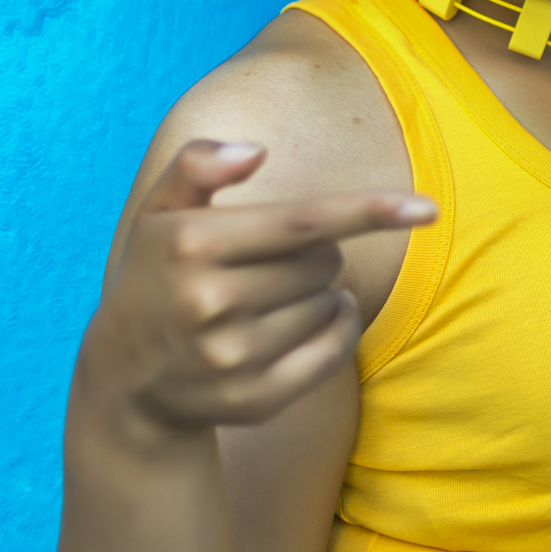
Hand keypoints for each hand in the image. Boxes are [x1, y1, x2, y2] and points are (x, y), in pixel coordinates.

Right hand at [74, 140, 435, 449]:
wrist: (122, 380)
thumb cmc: (157, 277)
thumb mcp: (159, 214)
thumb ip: (197, 166)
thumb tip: (255, 151)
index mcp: (189, 244)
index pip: (303, 220)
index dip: (370, 210)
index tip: (428, 208)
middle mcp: (209, 303)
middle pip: (324, 260)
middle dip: (316, 253)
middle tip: (270, 264)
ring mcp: (231, 357)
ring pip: (331, 304)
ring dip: (321, 294)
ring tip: (270, 300)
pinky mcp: (253, 400)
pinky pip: (333, 352)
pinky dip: (336, 331)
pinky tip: (305, 324)